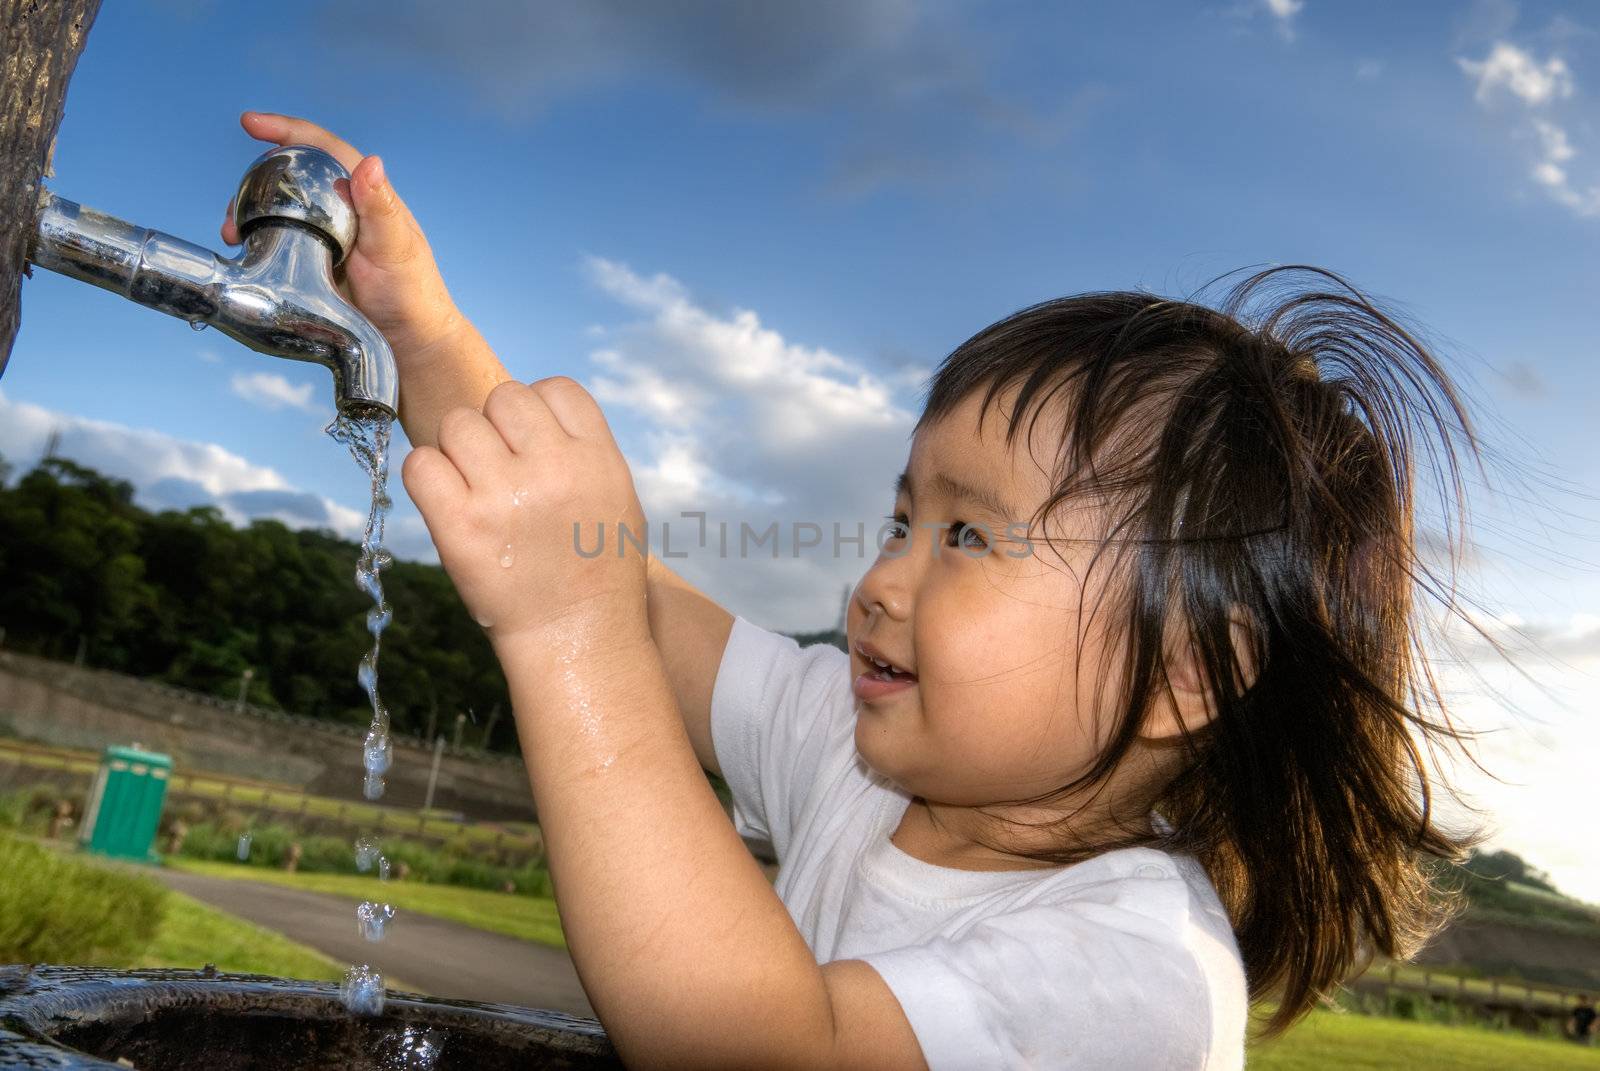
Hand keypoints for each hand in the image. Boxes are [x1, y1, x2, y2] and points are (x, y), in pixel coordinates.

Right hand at [222, 111, 463, 362]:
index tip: (250, 123)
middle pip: (292, 177)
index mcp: (365, 197)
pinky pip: (277, 241)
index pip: (325, 150)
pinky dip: (255, 241)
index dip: (289, 131)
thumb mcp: (396, 249)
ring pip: (279, 209)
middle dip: (256, 182)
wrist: (407, 342)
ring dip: (249, 214)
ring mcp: (325, 236)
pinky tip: (242, 252)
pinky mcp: (312, 263)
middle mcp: (342, 210)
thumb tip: (370, 162)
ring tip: (231, 233)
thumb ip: (381, 209)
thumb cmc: (412, 293)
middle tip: (233, 207)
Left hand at [403, 377, 651, 652]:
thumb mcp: (615, 499)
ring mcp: (505, 496)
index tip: (532, 443)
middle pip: (503, 398)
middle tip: (500, 469)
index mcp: (598, 459)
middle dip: (496, 427)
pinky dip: (427, 477)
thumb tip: (530, 414)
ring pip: (457, 423)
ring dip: (459, 450)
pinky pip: (420, 464)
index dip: (538, 409)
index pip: (556, 388)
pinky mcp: (460, 527)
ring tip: (475, 489)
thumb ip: (581, 450)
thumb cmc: (597, 571)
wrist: (577, 639)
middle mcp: (554, 469)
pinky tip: (447, 500)